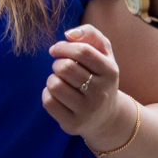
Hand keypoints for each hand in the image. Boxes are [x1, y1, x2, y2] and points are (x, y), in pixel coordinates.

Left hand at [42, 24, 129, 145]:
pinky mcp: (73, 124)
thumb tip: (69, 34)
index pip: (82, 51)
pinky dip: (47, 94)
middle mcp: (101, 93)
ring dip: (51, 79)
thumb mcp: (104, 54)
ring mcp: (88, 111)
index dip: (63, 47)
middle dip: (57, 63)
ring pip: (55, 85)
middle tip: (60, 68)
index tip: (55, 50)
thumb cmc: (100, 77)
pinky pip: (48, 102)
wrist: (106, 116)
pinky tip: (57, 96)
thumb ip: (90, 34)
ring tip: (60, 82)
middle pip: (66, 68)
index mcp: (110, 72)